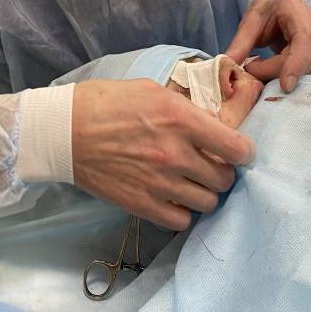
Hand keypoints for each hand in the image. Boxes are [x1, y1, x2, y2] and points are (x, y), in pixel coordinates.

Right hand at [72, 78, 255, 230]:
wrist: (65, 131)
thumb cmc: (107, 102)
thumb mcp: (153, 90)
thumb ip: (187, 109)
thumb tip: (213, 124)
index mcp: (181, 119)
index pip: (237, 148)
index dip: (245, 152)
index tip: (241, 152)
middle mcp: (176, 154)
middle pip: (225, 178)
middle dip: (223, 170)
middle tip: (210, 164)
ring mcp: (160, 184)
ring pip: (209, 202)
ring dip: (205, 192)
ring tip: (192, 182)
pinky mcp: (142, 205)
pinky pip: (182, 221)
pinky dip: (183, 211)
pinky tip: (174, 197)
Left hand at [225, 0, 310, 91]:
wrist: (283, 6)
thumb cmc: (269, 10)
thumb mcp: (251, 19)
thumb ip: (240, 42)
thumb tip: (227, 64)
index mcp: (300, 15)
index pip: (305, 41)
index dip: (296, 64)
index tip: (285, 86)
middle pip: (302, 61)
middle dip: (274, 71)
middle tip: (249, 67)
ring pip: (303, 72)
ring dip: (277, 75)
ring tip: (257, 64)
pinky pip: (303, 75)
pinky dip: (283, 77)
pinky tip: (268, 68)